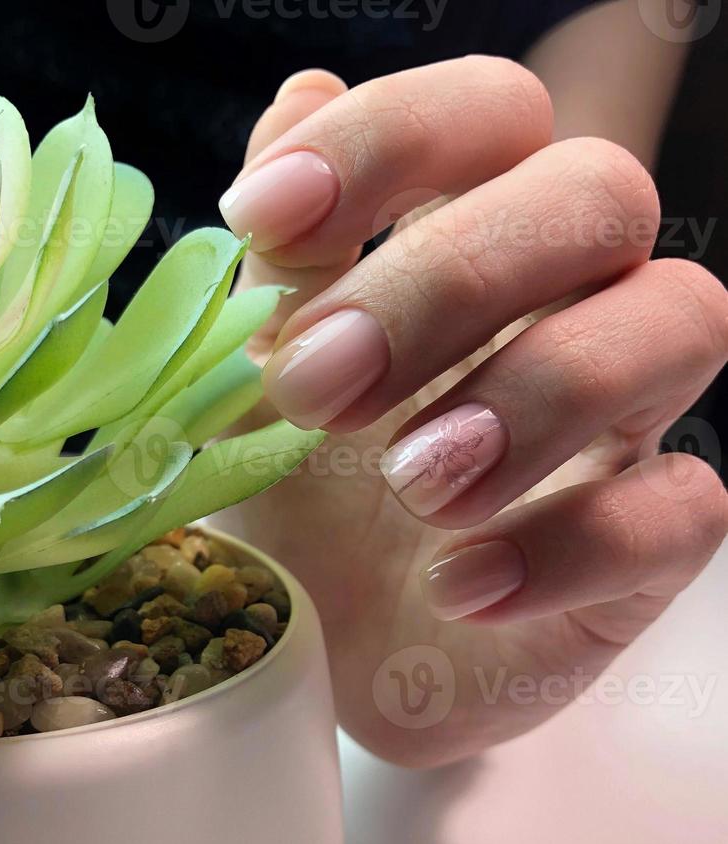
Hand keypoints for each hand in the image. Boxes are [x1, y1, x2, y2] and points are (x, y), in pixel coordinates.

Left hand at [215, 58, 727, 766]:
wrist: (322, 650)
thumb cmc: (291, 505)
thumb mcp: (255, 382)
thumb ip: (282, 256)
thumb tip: (297, 97)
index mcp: (460, 246)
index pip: (491, 113)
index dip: (390, 135)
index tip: (266, 217)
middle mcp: (559, 308)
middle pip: (595, 195)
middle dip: (450, 280)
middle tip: (323, 389)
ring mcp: (617, 424)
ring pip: (679, 320)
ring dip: (531, 397)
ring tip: (411, 486)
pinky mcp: (644, 543)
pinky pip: (685, 510)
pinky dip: (569, 546)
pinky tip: (459, 587)